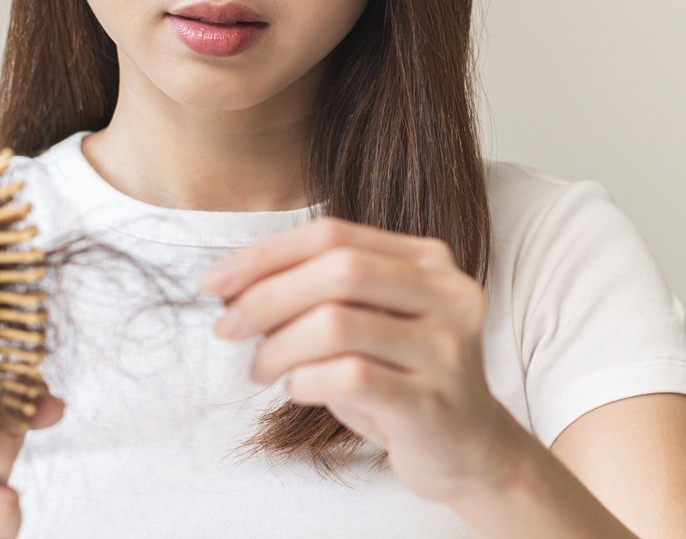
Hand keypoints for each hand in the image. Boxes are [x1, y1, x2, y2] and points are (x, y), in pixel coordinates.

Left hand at [200, 216, 524, 505]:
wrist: (470, 451)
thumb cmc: (401, 379)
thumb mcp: (368, 323)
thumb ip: (320, 293)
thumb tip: (232, 287)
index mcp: (428, 260)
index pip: (333, 234)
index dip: (266, 255)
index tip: (215, 283)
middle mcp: (447, 294)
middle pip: (338, 270)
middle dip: (267, 297)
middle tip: (228, 328)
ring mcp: (446, 349)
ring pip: (337, 324)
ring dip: (279, 346)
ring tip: (261, 368)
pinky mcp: (433, 403)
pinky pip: (349, 377)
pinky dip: (305, 380)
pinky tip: (298, 389)